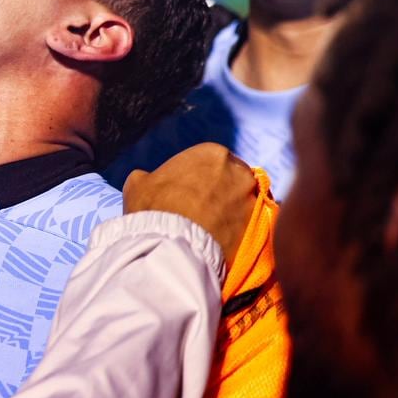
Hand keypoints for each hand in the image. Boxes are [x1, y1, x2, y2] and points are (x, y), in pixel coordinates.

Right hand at [123, 143, 257, 264]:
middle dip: (221, 193)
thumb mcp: (139, 184)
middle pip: (232, 180)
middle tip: (204, 211)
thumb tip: (148, 180)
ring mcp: (251, 199)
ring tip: (213, 230)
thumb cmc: (154, 208)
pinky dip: (238, 233)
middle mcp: (238, 171)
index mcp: (211, 153)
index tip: (190, 194)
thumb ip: (150, 177)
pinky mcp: (258, 227)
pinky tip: (221, 242)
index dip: (199, 179)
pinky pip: (249, 227)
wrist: (173, 245)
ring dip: (232, 213)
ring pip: (243, 204)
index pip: (210, 162)